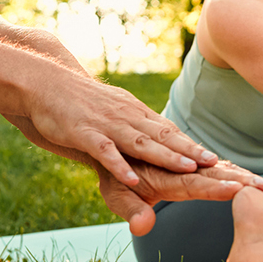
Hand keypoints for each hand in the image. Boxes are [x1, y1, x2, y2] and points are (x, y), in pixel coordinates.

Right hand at [24, 75, 218, 186]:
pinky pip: (104, 150)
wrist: (46, 81)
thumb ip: (136, 127)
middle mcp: (126, 117)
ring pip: (140, 142)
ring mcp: (106, 124)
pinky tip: (130, 180)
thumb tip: (159, 139)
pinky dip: (118, 165)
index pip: (170, 132)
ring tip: (189, 168)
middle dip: (191, 151)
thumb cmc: (81, 101)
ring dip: (166, 156)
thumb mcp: (114, 110)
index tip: (217, 159)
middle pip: (164, 136)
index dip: (193, 146)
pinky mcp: (83, 132)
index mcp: (135, 114)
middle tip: (216, 164)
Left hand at [101, 159, 262, 235]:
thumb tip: (142, 227)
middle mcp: (180, 166)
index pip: (195, 183)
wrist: (111, 144)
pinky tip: (250, 179)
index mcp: (165, 176)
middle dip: (241, 181)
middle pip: (215, 175)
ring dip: (242, 176)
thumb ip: (131, 211)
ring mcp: (186, 161)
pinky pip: (214, 165)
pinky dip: (233, 171)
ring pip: (219, 168)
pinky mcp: (189, 159)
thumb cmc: (114, 176)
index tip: (241, 189)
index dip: (218, 187)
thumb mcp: (115, 195)